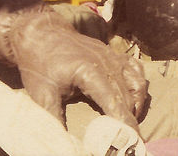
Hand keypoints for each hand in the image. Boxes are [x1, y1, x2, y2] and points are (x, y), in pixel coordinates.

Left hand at [0, 8, 147, 128]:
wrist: (40, 33)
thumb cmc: (39, 64)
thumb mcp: (42, 94)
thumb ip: (55, 119)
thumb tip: (63, 143)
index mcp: (90, 71)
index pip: (115, 103)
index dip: (125, 125)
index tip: (133, 141)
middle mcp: (107, 62)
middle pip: (127, 97)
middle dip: (132, 121)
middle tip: (131, 141)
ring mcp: (112, 56)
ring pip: (136, 83)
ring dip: (137, 105)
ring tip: (129, 124)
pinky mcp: (113, 53)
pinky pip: (135, 70)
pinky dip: (138, 87)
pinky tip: (133, 101)